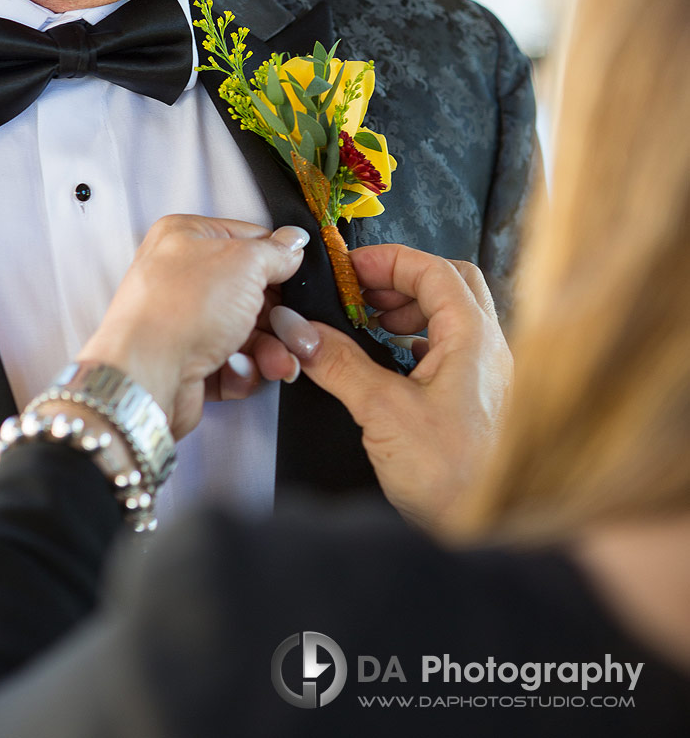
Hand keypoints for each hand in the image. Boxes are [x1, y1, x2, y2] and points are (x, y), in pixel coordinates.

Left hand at [78, 215, 307, 437]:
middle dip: (277, 316)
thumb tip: (293, 245)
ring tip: (277, 361)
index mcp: (186, 237)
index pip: (247, 238)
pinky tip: (240, 372)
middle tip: (294, 329)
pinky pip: (229, 363)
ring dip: (268, 349)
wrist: (147, 374)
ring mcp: (182, 320)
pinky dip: (242, 370)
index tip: (298, 277)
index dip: (278, 259)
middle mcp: (180, 276)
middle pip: (249, 291)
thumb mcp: (246, 262)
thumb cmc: (183, 309)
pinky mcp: (185, 361)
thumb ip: (276, 252)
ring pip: (244, 331)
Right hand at [270, 244, 511, 527]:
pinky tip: (393, 361)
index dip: (388, 261)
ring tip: (371, 322)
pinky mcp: (480, 401)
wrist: (493, 533)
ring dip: (411, 309)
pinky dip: (419, 341)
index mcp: (473, 336)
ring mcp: (489, 374)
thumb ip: (339, 364)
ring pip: (453, 316)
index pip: (433, 269)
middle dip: (401, 280)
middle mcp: (488, 348)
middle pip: (450, 284)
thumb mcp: (383, 412)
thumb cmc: (455, 476)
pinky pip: (452, 350)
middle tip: (359, 291)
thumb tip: (299, 330)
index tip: (349, 269)